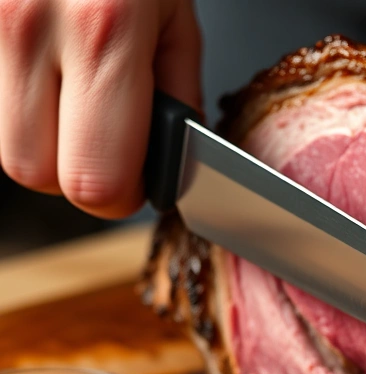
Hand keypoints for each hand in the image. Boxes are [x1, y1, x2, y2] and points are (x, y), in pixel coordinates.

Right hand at [0, 0, 200, 217]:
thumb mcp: (177, 12)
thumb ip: (178, 91)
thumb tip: (171, 156)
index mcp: (105, 30)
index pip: (96, 177)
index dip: (124, 194)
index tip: (140, 181)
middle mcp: (31, 26)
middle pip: (34, 172)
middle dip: (79, 174)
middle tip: (111, 146)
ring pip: (5, 142)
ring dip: (46, 142)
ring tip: (80, 101)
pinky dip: (25, 107)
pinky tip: (54, 76)